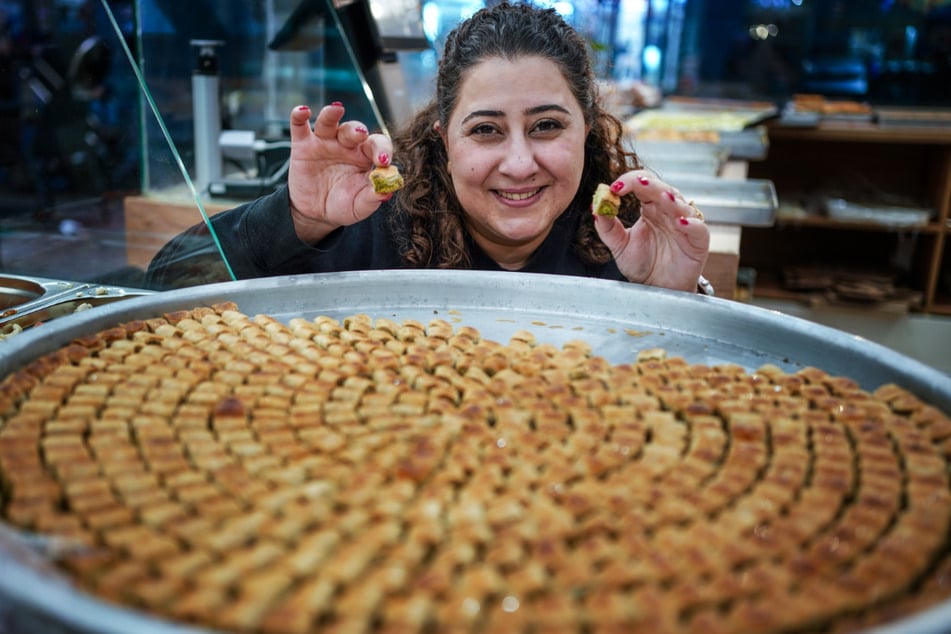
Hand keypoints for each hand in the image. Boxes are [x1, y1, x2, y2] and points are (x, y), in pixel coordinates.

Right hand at [286, 103, 394, 242]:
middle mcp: (347, 145)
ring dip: (332, 115)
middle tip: (360, 134)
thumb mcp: (359, 207)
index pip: (378, 144)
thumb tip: (386, 192)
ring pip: (329, 122)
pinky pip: (300, 127)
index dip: (382, 149)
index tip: (383, 161)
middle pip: (354, 130)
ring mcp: (324, 142)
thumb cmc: (342, 206)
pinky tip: (302, 112)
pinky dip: (299, 116)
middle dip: (357, 130)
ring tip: (336, 109)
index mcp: (365, 157)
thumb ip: (372, 198)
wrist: (315, 213)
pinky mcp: (303, 145)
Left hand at [592, 170, 709, 292]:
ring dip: (672, 200)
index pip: (642, 185)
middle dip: (651, 185)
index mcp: (649, 208)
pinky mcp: (697, 241)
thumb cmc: (642, 264)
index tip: (614, 188)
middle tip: (638, 183)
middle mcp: (668, 212)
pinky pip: (698, 228)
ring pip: (681, 205)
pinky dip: (691, 224)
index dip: (630, 181)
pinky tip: (681, 222)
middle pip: (662, 190)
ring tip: (663, 197)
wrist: (656, 288)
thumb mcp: (619, 246)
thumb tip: (595, 209)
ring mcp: (684, 225)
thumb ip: (607, 228)